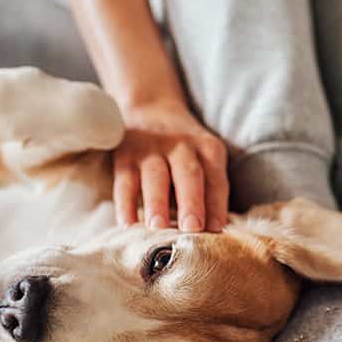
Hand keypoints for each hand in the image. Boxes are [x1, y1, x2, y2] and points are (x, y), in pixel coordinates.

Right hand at [113, 100, 228, 231]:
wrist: (151, 110)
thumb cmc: (185, 152)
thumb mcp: (204, 159)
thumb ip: (209, 191)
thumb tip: (213, 232)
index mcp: (208, 149)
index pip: (216, 180)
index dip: (217, 205)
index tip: (216, 230)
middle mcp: (182, 146)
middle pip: (188, 174)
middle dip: (191, 201)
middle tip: (191, 228)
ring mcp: (151, 149)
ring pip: (155, 177)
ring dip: (156, 203)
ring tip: (157, 227)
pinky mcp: (125, 156)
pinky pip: (124, 182)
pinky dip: (125, 205)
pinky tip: (127, 225)